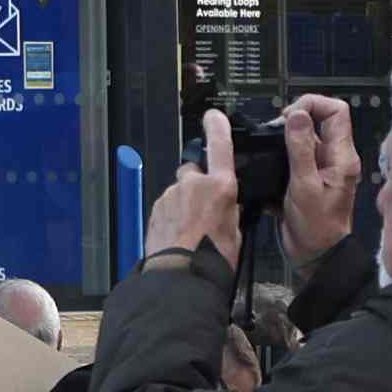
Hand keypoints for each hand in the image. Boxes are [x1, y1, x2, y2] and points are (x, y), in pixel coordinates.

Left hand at [145, 112, 242, 266]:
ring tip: (192, 230)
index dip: (217, 127)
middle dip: (198, 184)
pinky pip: (167, 206)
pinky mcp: (156, 209)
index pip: (219, 146)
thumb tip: (228, 208)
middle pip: (194, 172)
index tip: (213, 116)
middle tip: (205, 209)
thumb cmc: (214, 259)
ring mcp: (171, 195)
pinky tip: (178, 235)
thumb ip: (230, 211)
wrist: (181, 276)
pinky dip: (172, 216)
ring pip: (179, 192)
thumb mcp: (236, 233)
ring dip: (184, 204)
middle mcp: (193, 184)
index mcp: (220, 186)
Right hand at [282, 93, 364, 248]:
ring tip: (269, 149)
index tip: (289, 118)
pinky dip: (280, 152)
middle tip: (275, 133)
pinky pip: (294, 153)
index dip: (312, 105)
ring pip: (304, 136)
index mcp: (342, 156)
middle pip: (318, 119)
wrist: (314, 255)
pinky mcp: (306, 175)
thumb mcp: (305, 186)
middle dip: (294, 120)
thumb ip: (301, 149)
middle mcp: (334, 156)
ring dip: (285, 137)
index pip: (336, 110)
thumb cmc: (316, 226)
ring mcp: (320, 165)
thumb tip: (297, 114)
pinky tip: (269, 162)